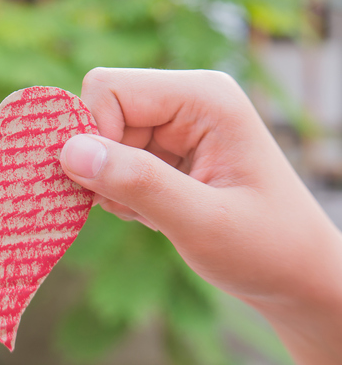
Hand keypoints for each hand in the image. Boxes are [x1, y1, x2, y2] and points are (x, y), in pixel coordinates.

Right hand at [60, 68, 341, 364]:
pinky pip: (113, 159)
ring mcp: (176, 125)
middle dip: (103, 163)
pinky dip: (120, 192)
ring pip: (101, 139)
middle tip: (135, 208)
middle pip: (100, 111)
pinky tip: (154, 213)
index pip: (108, 89)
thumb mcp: (202, 222)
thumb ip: (138, 183)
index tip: (109, 188)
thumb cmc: (266, 249)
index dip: (93, 135)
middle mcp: (187, 100)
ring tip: (155, 214)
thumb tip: (68, 152)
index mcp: (204, 97)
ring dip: (112, 183)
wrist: (295, 276)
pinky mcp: (167, 150)